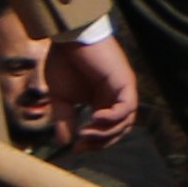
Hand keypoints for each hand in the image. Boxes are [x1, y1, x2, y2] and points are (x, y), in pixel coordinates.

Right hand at [42, 30, 139, 147]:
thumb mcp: (60, 98)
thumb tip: (64, 142)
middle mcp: (116, 97)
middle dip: (101, 141)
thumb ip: (64, 119)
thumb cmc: (64, 62)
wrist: (70, 38)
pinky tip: (95, 118)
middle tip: (82, 145)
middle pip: (119, 130)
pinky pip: (127, 107)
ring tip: (86, 132)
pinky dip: (113, 117)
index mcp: (102, 101)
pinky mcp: (125, 83)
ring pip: (126, 122)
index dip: (94, 143)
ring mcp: (123, 90)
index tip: (76, 149)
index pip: (107, 130)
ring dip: (107, 132)